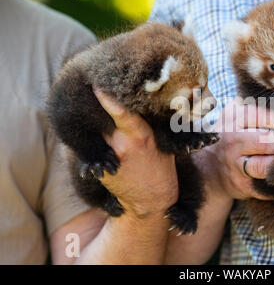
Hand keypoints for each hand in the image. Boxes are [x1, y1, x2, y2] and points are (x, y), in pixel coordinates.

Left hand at [93, 88, 178, 217]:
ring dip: (98, 126)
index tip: (97, 86)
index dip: (108, 99)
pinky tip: (106, 143)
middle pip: (103, 119)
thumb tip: (143, 105)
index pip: (121, 112)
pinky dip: (99, 143)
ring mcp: (109, 157)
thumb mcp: (163, 144)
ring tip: (101, 121)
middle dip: (100, 109)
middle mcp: (122, 144)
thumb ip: (150, 126)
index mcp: (141, 136)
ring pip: (97, 133)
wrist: (150, 202)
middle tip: (98, 96)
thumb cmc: (161, 170)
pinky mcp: (100, 168)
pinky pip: (96, 149)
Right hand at [202, 98, 273, 199]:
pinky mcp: (241, 184)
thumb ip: (260, 108)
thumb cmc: (235, 137)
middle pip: (267, 141)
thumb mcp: (239, 116)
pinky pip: (269, 187)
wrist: (212, 167)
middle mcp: (232, 140)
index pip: (261, 115)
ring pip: (267, 166)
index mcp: (233, 118)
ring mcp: (235, 164)